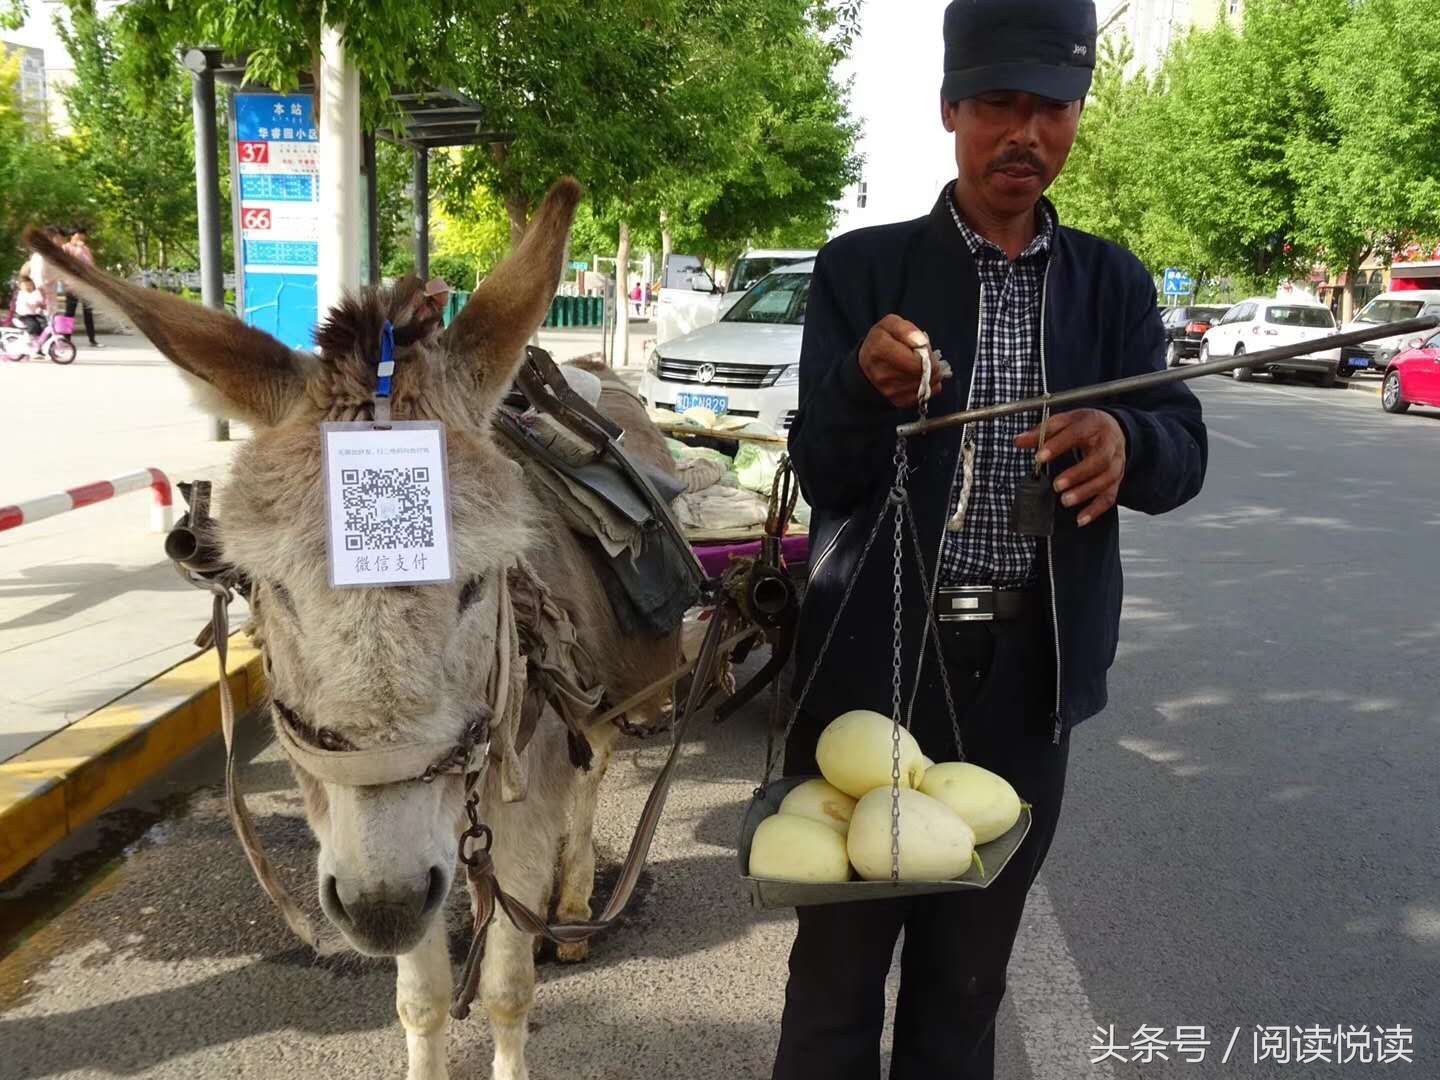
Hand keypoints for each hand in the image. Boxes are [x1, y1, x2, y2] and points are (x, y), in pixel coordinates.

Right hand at [858, 315, 943, 407]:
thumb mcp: (890, 324)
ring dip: (931, 376)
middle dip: (932, 366)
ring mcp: (889, 391)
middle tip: (929, 359)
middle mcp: (882, 374)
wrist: (867, 362)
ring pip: (925, 386)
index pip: (914, 361)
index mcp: (879, 350)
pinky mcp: (896, 401)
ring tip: (925, 366)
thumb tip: (921, 343)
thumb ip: (906, 329)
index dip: (928, 356)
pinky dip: (928, 387)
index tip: (926, 350)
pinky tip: (922, 377)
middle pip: (921, 374)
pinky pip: (923, 396)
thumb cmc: (882, 340)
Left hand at [1014, 409, 1126, 526]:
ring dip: (1085, 492)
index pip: (1076, 433)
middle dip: (1077, 474)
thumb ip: (1041, 432)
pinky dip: (1095, 510)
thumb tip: (1018, 441)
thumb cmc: (1086, 426)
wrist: (1115, 428)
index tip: (1040, 457)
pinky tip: (1080, 519)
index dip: (1057, 445)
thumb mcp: (1064, 421)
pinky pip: (1110, 497)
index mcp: (1093, 425)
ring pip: (1106, 479)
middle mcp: (1108, 445)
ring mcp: (1115, 463)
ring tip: (1065, 501)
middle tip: (1056, 485)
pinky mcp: (1116, 480)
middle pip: (1099, 460)